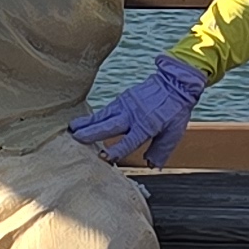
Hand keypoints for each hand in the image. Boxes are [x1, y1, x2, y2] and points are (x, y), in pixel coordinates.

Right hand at [67, 53, 206, 169]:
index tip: (103, 158)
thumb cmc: (176, 110)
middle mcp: (133, 115)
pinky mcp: (124, 98)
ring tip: (71, 128)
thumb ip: (161, 150)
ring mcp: (126, 104)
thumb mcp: (174, 133)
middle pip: (109, 125)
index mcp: (146, 125)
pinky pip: (107, 109)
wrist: (176, 82)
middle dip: (91, 132)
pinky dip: (94, 116)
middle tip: (75, 138)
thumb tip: (151, 165)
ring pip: (103, 115)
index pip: (128, 141)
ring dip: (87, 122)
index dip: (116, 150)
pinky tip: (84, 121)